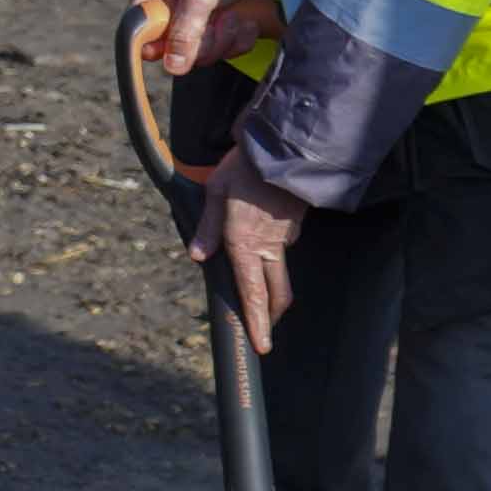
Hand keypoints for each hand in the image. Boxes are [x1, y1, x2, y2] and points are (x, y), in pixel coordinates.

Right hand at [133, 0, 285, 76]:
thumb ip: (184, 32)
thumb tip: (172, 67)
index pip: (137, 36)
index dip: (159, 47)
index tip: (181, 45)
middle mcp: (165, 16)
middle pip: (173, 54)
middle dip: (204, 41)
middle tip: (217, 18)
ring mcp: (190, 28)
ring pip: (202, 56)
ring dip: (224, 39)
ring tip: (233, 15)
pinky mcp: (214, 35)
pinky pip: (224, 53)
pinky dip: (238, 40)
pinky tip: (243, 22)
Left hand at [203, 156, 308, 351]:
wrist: (283, 145)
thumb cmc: (245, 168)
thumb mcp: (215, 192)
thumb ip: (207, 226)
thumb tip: (197, 255)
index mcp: (244, 243)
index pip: (252, 293)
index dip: (257, 322)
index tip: (262, 346)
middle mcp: (268, 246)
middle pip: (276, 293)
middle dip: (270, 316)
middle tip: (264, 332)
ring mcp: (284, 237)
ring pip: (279, 271)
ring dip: (270, 283)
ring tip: (254, 284)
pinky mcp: (293, 224)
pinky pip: (281, 245)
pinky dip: (270, 249)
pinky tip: (259, 235)